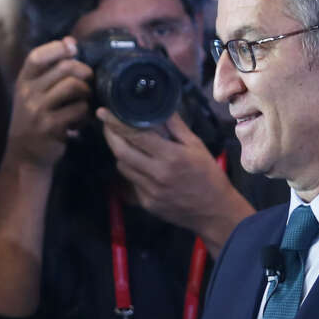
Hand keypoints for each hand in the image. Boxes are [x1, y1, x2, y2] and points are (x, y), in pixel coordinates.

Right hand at [7, 38, 91, 169]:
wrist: (25, 155)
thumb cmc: (34, 118)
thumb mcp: (34, 92)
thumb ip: (50, 68)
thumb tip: (70, 41)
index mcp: (23, 81)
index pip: (37, 56)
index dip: (58, 48)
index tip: (73, 49)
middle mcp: (27, 93)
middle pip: (64, 68)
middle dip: (83, 71)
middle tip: (88, 81)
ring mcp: (38, 110)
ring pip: (74, 86)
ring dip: (86, 92)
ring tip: (86, 99)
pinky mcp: (51, 127)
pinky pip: (78, 109)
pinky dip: (86, 113)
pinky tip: (82, 119)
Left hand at [98, 109, 232, 230]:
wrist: (214, 211)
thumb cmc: (208, 174)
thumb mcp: (196, 146)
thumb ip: (176, 126)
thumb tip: (160, 106)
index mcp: (171, 156)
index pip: (135, 135)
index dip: (115, 122)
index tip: (103, 112)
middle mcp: (157, 174)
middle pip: (121, 152)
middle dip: (110, 135)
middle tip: (107, 124)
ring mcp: (150, 192)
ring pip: (123, 167)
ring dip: (120, 152)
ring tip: (125, 141)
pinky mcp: (147, 203)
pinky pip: (131, 182)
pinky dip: (132, 169)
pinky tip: (141, 164)